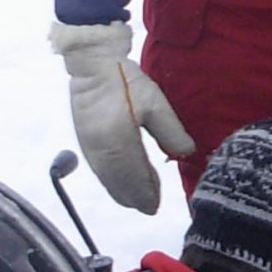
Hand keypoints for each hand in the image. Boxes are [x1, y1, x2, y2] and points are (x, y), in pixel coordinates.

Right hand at [51, 20, 193, 214]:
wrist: (92, 66)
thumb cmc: (126, 80)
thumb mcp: (155, 103)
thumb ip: (171, 131)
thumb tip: (187, 153)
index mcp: (120, 139)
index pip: (135, 177)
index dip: (146, 194)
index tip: (155, 206)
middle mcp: (101, 150)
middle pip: (119, 185)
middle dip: (135, 198)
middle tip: (151, 205)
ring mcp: (89, 148)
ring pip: (108, 181)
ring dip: (124, 192)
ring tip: (141, 196)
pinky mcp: (84, 144)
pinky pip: (100, 172)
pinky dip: (113, 181)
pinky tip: (124, 181)